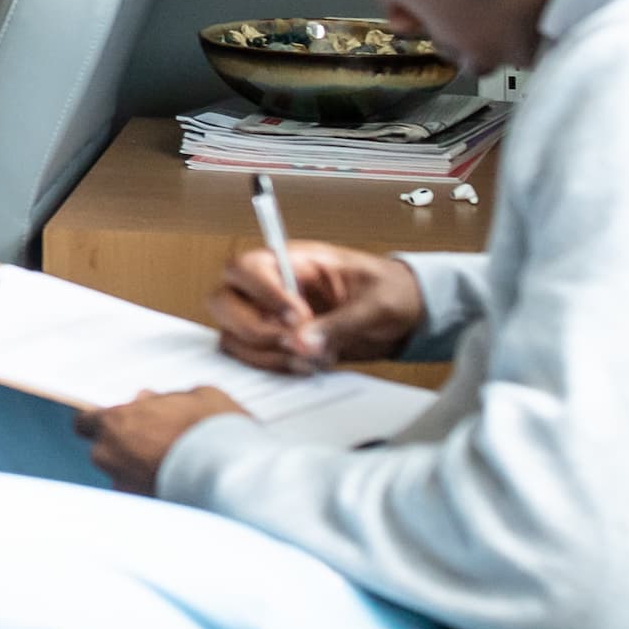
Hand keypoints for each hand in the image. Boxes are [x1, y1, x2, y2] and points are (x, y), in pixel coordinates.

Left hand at [76, 387, 245, 492]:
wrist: (234, 473)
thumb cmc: (213, 427)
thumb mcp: (193, 395)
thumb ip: (162, 398)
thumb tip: (149, 399)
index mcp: (114, 422)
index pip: (84, 423)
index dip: (103, 422)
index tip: (122, 421)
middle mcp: (111, 457)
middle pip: (104, 450)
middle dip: (124, 446)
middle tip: (155, 439)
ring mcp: (126, 487)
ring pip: (123, 475)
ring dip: (138, 469)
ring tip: (172, 463)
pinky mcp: (147, 509)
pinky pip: (143, 495)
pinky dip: (154, 489)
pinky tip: (180, 483)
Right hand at [210, 241, 424, 373]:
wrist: (405, 316)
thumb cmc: (391, 292)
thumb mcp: (375, 303)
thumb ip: (340, 323)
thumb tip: (305, 342)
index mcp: (292, 261)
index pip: (247, 267)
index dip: (263, 293)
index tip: (298, 318)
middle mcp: (270, 286)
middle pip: (223, 301)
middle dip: (255, 329)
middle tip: (296, 342)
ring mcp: (267, 315)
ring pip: (231, 334)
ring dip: (265, 354)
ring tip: (310, 358)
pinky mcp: (274, 343)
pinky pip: (248, 357)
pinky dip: (272, 367)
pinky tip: (306, 366)